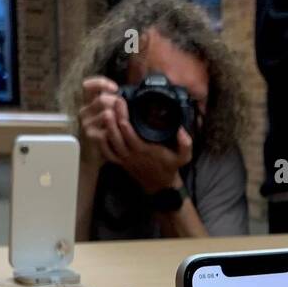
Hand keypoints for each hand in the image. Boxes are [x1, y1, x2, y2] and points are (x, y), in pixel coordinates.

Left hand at [77, 77, 192, 192]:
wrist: (160, 186)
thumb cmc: (170, 167)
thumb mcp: (183, 157)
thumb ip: (185, 144)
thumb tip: (181, 129)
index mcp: (144, 149)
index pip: (128, 131)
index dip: (122, 115)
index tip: (121, 100)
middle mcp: (131, 154)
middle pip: (115, 134)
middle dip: (111, 116)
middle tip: (110, 101)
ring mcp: (124, 159)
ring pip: (109, 142)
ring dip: (106, 126)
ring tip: (105, 111)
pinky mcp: (120, 162)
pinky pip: (107, 153)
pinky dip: (102, 141)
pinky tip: (102, 129)